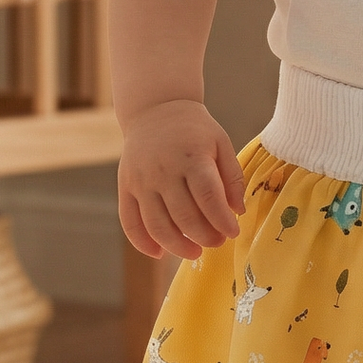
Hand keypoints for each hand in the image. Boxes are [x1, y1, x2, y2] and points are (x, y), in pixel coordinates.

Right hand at [118, 99, 245, 260]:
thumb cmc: (194, 130)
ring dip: (177, 245)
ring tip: (195, 252)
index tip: (234, 233)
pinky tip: (159, 253)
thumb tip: (238, 211)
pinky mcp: (125, 187)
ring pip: (156, 224)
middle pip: (183, 216)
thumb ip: (231, 176)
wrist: (155, 109)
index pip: (207, 196)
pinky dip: (142, 242)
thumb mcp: (221, 142)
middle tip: (219, 242)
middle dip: (204, 236)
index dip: (222, 220)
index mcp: (191, 157)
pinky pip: (129, 221)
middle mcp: (163, 170)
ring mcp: (140, 180)